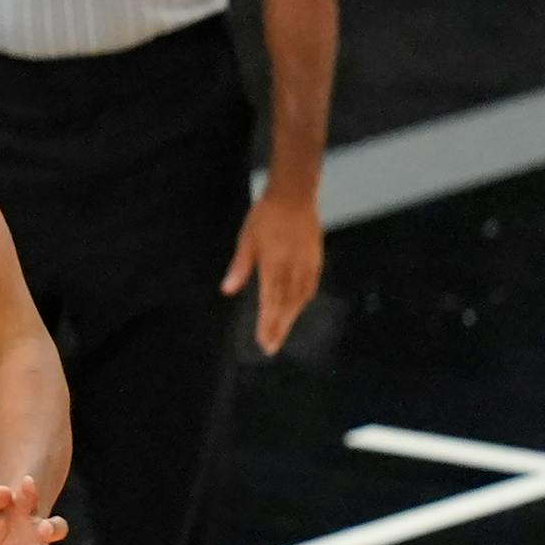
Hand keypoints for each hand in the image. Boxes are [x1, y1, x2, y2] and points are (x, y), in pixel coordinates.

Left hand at [220, 185, 323, 354]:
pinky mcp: (317, 261)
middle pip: (287, 306)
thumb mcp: (247, 239)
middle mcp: (293, 270)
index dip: (267, 323)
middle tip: (271, 347)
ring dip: (291, 319)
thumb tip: (228, 290)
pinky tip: (297, 309)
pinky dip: (302, 302)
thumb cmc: (265, 216)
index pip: (270, 301)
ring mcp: (308, 266)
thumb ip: (240, 266)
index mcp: (274, 265)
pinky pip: (310, 288)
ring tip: (281, 334)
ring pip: (300, 299)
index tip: (262, 340)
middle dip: (279, 328)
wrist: (295, 196)